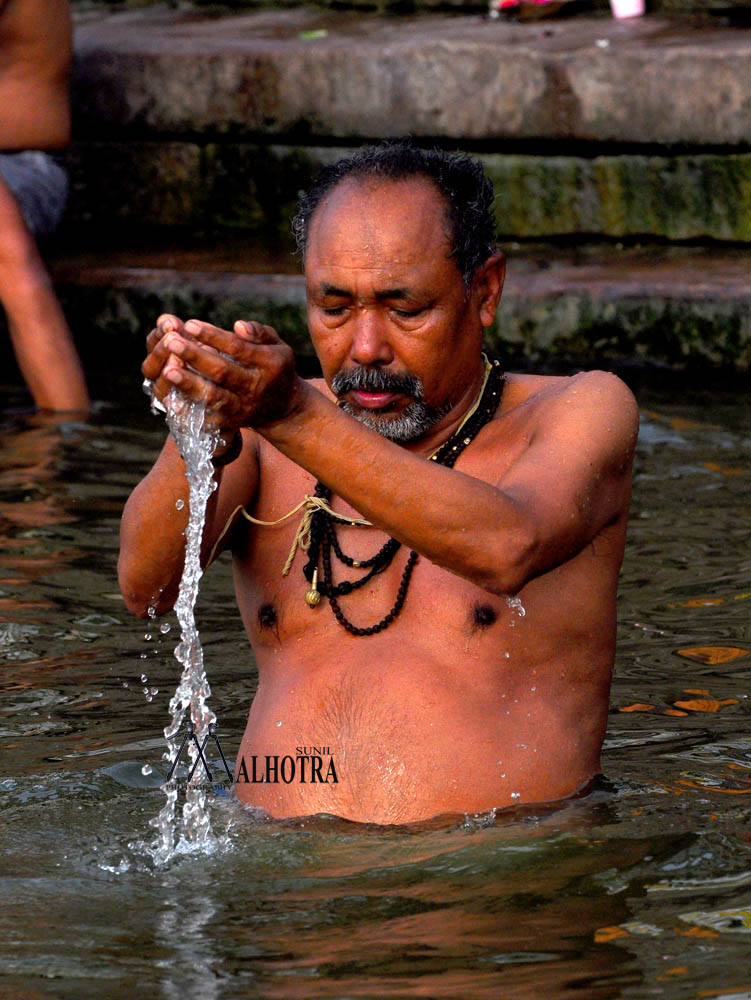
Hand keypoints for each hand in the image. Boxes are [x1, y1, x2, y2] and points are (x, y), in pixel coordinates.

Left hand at [142, 315, 299, 430]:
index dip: (213, 336)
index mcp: (270, 364)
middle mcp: (256, 387)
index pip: (238, 348)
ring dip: (189, 384)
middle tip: (171, 342)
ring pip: (213, 397)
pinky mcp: (232, 421)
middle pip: (222, 372)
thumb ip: (260, 333)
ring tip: (168, 370)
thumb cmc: (275, 367)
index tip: (190, 324)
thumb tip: (238, 325)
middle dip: (195, 357)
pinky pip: (208, 417)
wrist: (283, 409)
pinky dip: (189, 409)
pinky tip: (171, 398)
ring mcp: (244, 407)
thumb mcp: (278, 346)